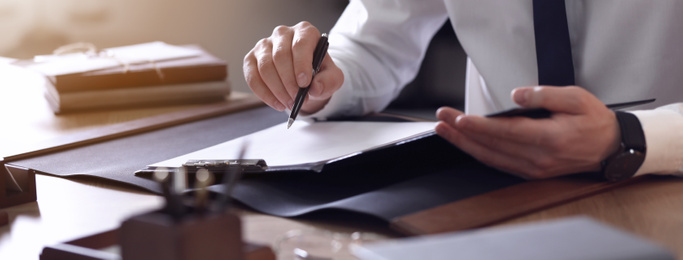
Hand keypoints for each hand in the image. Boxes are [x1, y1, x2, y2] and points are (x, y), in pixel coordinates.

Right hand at [243, 21, 343, 113]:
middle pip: (280, 56)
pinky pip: (252, 77)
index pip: (300, 44)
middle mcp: (283, 34)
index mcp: (305, 32)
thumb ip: (329, 81)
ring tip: (289, 103)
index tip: (304, 83)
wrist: (305, 79)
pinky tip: (277, 103)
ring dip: (277, 90)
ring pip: (265, 67)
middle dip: (289, 82)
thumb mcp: (332, 77)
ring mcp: (264, 45)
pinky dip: (264, 94)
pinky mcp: (251, 59)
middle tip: (297, 99)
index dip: (301, 64)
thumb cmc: (318, 74)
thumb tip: (315, 87)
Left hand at [435, 86, 620, 178]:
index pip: (506, 132)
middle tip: (442, 118)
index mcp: (550, 139)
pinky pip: (498, 164)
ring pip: (490, 158)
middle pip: (491, 146)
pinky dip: (478, 153)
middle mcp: (538, 158)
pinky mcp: (530, 172)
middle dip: (462, 132)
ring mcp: (533, 169)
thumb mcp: (575, 98)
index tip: (458, 118)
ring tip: (444, 130)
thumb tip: (516, 94)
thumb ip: (544, 95)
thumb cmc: (593, 121)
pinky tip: (465, 143)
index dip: (479, 126)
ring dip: (464, 144)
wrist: (611, 148)